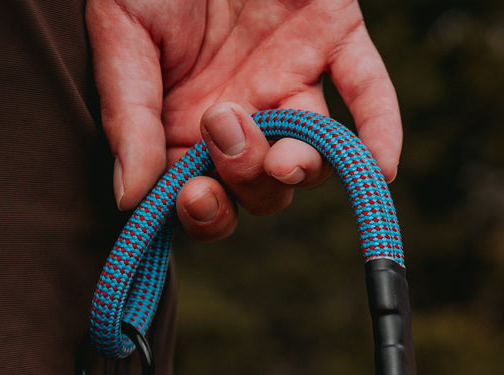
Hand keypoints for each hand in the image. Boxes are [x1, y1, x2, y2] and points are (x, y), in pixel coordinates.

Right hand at [87, 0, 400, 240]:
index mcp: (187, 122)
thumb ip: (129, 115)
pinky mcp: (336, 41)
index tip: (192, 193)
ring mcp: (294, 80)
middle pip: (262, 189)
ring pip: (314, 153)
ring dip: (301, 166)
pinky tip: (382, 167)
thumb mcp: (121, 33)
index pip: (204, 197)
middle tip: (224, 125)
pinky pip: (370, 94)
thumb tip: (131, 200)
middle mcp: (247, 113)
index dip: (203, 211)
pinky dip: (381, 131)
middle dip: (245, 176)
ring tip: (282, 157)